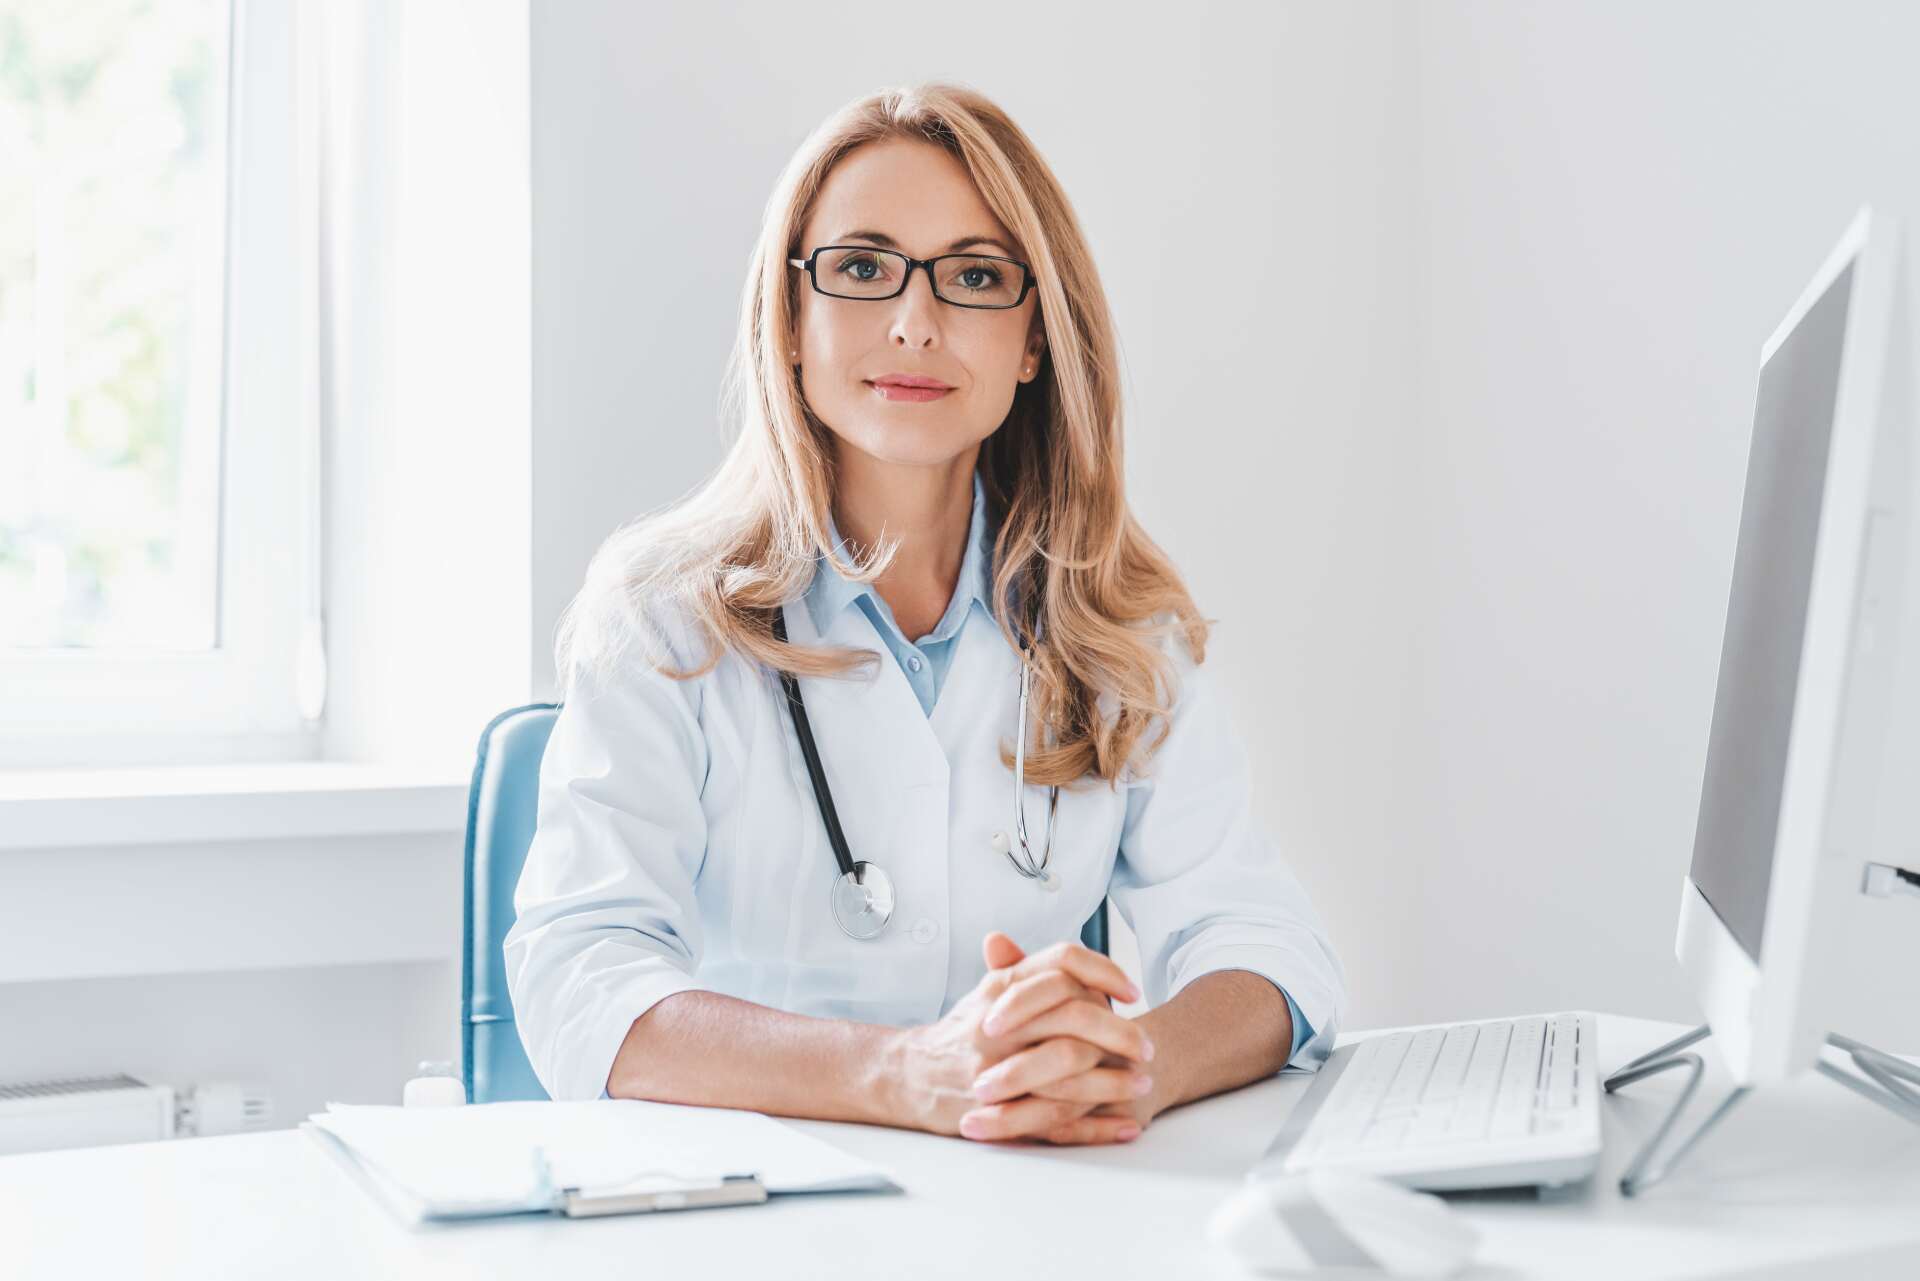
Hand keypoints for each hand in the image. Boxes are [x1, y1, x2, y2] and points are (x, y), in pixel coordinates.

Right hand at [884, 932, 1151, 1142]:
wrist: (910, 1075)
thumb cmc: (962, 1032)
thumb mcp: (991, 991)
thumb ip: (1030, 969)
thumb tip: (1080, 960)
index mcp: (1002, 986)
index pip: (1062, 964)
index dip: (1104, 972)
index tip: (1131, 991)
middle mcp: (999, 1022)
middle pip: (1073, 1017)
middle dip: (1120, 1033)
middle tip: (1147, 1046)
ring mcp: (996, 1067)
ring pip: (1068, 1071)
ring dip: (1113, 1080)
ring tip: (1142, 1083)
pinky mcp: (996, 1111)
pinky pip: (1055, 1120)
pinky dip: (1096, 1127)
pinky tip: (1124, 1125)